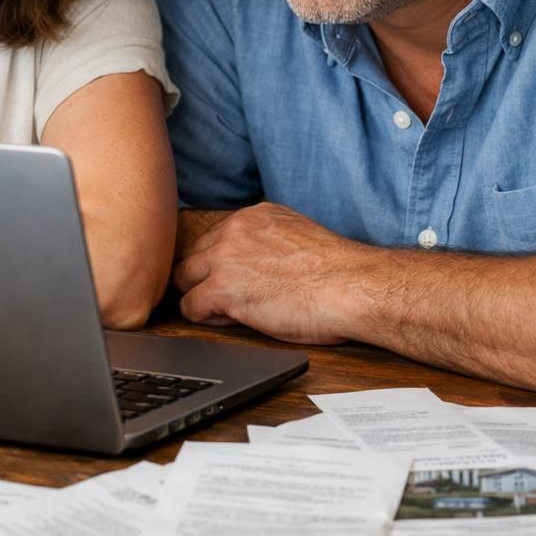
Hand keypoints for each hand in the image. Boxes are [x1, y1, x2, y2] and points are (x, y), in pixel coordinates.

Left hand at [171, 202, 374, 344]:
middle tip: (234, 298)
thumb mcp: (297, 237)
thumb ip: (268, 240)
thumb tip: (256, 260)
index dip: (224, 263)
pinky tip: (236, 320)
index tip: (240, 279)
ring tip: (235, 310)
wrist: (350, 286)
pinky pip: (190, 307)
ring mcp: (224, 258)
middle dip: (207, 278)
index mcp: (254, 215)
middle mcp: (234, 230)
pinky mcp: (222, 289)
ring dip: (203, 296)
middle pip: (194, 255)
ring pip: (184, 278)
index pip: (216, 237)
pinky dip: (207, 318)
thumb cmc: (337, 273)